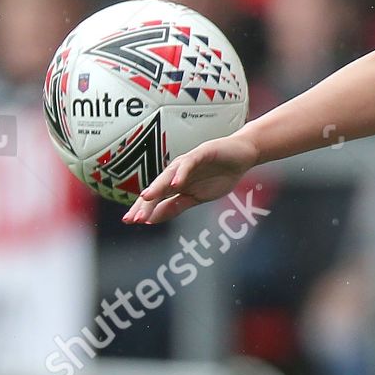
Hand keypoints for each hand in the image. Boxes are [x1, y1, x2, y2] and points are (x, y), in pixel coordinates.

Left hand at [123, 129, 258, 224]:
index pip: (156, 198)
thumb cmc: (221, 174)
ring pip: (169, 175)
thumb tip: (152, 219)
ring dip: (157, 187)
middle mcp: (178, 172)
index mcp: (176, 183)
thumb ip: (175, 206)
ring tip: (147, 197)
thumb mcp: (197, 198)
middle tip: (134, 217)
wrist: (244, 154)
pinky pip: (189, 163)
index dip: (143, 209)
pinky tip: (176, 183)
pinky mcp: (202, 153)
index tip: (131, 221)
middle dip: (145, 203)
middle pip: (158, 188)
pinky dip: (182, 173)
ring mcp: (188, 162)